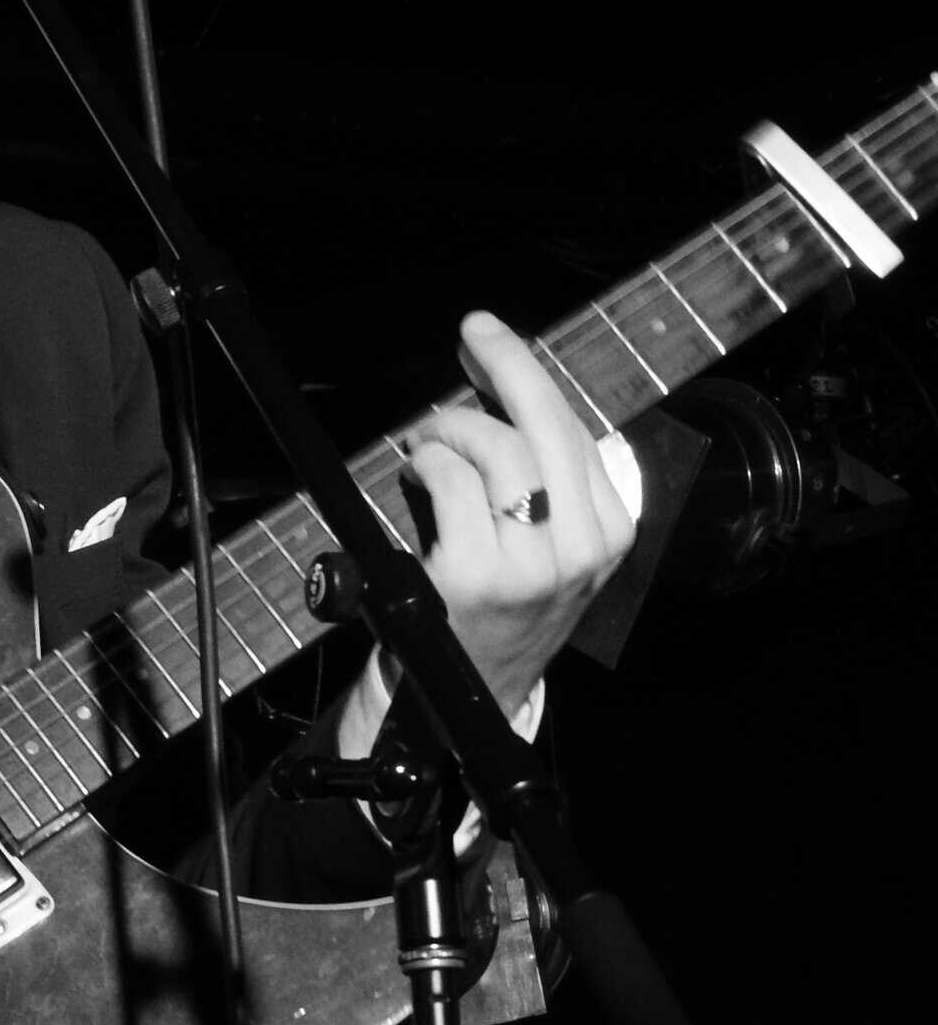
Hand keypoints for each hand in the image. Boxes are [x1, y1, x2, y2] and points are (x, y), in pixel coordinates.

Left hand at [403, 311, 635, 712]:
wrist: (470, 692)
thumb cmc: (500, 604)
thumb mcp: (550, 545)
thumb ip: (541, 478)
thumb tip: (500, 389)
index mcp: (608, 530)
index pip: (573, 429)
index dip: (527, 374)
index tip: (493, 337)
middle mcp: (580, 546)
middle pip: (545, 425)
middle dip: (504, 363)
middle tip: (472, 333)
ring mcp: (531, 563)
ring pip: (492, 447)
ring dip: (446, 428)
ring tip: (427, 443)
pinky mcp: (476, 573)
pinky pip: (449, 480)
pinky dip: (425, 463)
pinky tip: (416, 474)